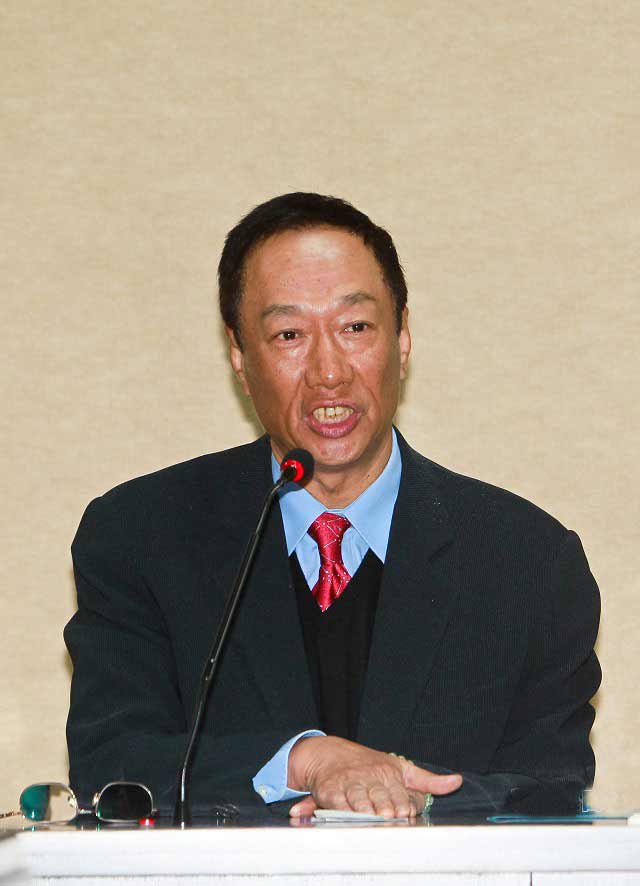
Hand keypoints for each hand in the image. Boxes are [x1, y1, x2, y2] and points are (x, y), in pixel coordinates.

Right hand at [287, 736, 461, 818]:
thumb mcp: (401, 768)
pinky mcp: (330, 791)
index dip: (402, 803)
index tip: (405, 812)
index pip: (399, 792)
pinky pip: (337, 803)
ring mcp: (349, 784)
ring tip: (372, 817)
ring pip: (359, 799)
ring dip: (365, 809)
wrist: (329, 754)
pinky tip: (349, 816)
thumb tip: (457, 782)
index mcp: (389, 773)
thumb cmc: (369, 764)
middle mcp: (370, 777)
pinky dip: (341, 810)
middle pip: (380, 797)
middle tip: (390, 816)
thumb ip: (428, 780)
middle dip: (385, 807)